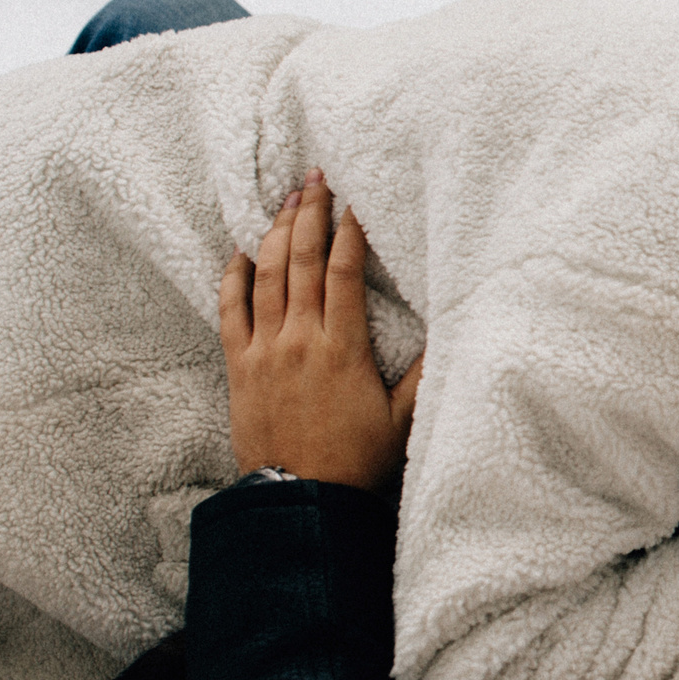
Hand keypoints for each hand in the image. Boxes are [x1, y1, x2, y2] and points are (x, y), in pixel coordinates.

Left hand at [218, 171, 423, 491]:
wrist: (300, 500)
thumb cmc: (357, 462)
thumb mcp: (403, 420)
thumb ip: (423, 373)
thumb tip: (448, 332)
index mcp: (341, 346)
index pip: (344, 271)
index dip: (350, 231)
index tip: (355, 201)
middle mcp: (299, 339)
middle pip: (300, 259)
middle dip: (309, 214)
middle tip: (315, 179)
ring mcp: (264, 350)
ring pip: (266, 275)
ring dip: (275, 232)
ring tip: (286, 200)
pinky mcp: (240, 366)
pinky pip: (230, 310)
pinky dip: (234, 276)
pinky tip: (240, 251)